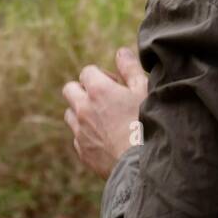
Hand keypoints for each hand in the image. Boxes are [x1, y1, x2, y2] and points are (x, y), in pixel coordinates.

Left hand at [63, 47, 148, 177]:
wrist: (142, 165)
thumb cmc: (147, 123)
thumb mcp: (144, 90)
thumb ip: (130, 68)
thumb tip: (120, 52)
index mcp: (98, 90)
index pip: (87, 72)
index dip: (102, 76)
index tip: (116, 85)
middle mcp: (83, 108)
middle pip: (70, 89)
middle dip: (84, 90)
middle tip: (105, 99)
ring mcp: (80, 131)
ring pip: (70, 114)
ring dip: (82, 112)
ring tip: (105, 119)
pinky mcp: (82, 151)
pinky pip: (78, 137)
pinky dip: (87, 135)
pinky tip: (107, 139)